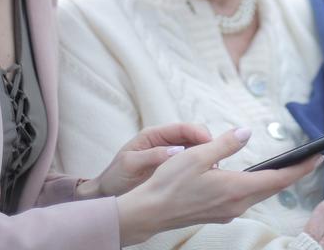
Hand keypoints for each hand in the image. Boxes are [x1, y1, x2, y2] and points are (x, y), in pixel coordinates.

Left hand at [74, 123, 211, 199]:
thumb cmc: (115, 178)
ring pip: (195, 151)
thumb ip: (152, 156)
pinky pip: (191, 165)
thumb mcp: (130, 165)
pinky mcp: (172, 170)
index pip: (182, 128)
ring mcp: (170, 156)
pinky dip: (200, 169)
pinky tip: (207, 178)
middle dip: (207, 146)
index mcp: (153, 136)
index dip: (199, 133)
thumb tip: (177, 151)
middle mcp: (164, 143)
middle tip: (216, 160)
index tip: (211, 143)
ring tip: (214, 171)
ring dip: (206, 158)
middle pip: (193, 137)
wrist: (107, 195)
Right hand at [116, 127, 322, 245]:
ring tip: (287, 166)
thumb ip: (225, 144)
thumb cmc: (169, 183)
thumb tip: (245, 133)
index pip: (278, 179)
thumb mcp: (197, 155)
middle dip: (293, 173)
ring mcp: (228, 211)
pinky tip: (254, 177)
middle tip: (310, 159)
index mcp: (236, 188)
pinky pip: (246, 198)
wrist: (150, 212)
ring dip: (275, 180)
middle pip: (273, 188)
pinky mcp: (219, 213)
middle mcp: (237, 204)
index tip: (318, 158)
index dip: (300, 168)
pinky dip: (257, 186)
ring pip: (260, 194)